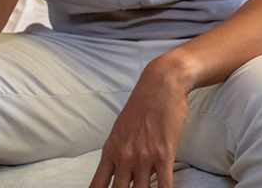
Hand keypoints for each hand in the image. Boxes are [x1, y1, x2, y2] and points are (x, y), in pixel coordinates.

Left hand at [89, 57, 191, 187]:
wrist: (161, 84)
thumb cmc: (143, 105)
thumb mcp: (121, 130)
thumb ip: (119, 153)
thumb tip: (122, 173)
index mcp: (111, 151)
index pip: (98, 186)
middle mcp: (124, 158)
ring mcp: (144, 158)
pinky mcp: (164, 155)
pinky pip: (164, 186)